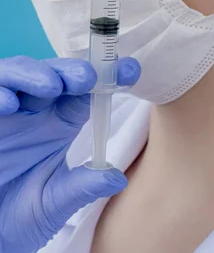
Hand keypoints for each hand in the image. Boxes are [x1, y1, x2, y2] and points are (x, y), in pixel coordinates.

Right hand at [0, 55, 140, 252]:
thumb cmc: (16, 215)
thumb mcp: (53, 204)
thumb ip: (81, 187)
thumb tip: (118, 177)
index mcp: (59, 122)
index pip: (86, 92)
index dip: (108, 77)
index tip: (130, 70)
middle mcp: (35, 110)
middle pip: (56, 75)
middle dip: (72, 71)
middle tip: (87, 77)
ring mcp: (8, 112)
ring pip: (20, 74)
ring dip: (36, 74)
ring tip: (51, 86)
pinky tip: (8, 105)